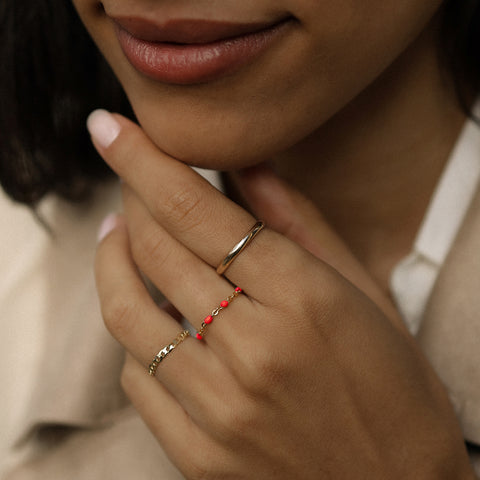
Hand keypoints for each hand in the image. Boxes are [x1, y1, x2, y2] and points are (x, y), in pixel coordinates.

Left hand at [90, 111, 473, 478]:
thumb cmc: (393, 388)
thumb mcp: (362, 291)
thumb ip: (299, 222)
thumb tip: (247, 168)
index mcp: (303, 299)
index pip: (200, 211)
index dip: (145, 162)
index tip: (109, 129)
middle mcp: (253, 349)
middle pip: (159, 250)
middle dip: (132, 200)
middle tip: (131, 179)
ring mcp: (219, 407)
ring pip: (128, 312)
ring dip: (112, 260)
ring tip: (116, 234)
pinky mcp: (198, 453)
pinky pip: (137, 377)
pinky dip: (131, 333)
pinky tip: (145, 312)